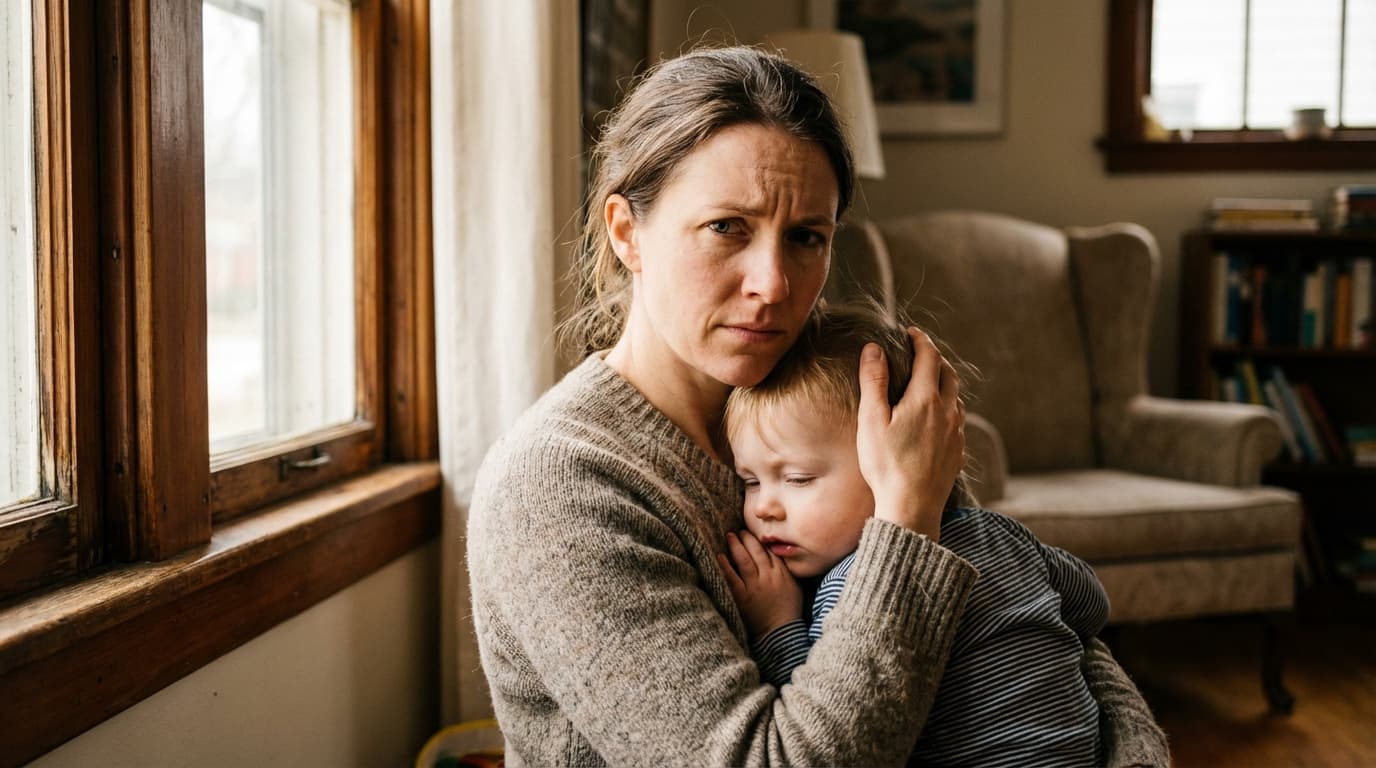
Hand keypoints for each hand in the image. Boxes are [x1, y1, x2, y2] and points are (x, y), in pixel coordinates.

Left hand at [717, 531, 802, 637]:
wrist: (781, 633)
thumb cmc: (789, 612)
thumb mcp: (795, 587)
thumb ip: (788, 571)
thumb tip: (779, 557)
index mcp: (782, 573)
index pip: (770, 551)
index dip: (760, 540)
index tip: (753, 533)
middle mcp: (769, 576)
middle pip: (756, 551)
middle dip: (747, 539)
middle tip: (740, 531)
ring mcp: (755, 586)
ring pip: (744, 560)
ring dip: (736, 546)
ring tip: (730, 536)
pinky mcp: (743, 597)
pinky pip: (732, 577)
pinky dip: (725, 566)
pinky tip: (720, 556)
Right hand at [856, 327, 964, 540]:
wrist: (911, 507)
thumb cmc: (886, 465)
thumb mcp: (871, 420)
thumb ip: (874, 382)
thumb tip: (875, 349)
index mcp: (925, 399)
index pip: (929, 357)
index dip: (921, 340)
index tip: (911, 332)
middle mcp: (947, 412)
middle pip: (948, 373)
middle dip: (935, 358)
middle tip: (921, 353)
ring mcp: (955, 433)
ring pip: (956, 397)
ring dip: (944, 383)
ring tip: (928, 383)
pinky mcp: (957, 452)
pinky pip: (957, 421)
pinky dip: (948, 409)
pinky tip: (936, 419)